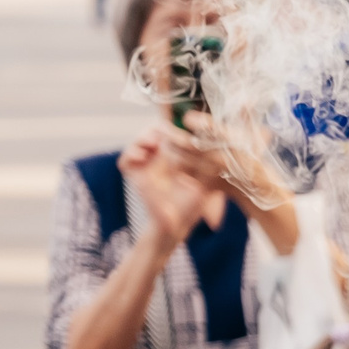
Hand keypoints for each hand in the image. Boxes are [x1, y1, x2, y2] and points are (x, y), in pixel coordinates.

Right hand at [119, 126, 209, 242]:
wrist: (178, 223)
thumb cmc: (194, 202)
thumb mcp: (206, 180)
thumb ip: (211, 165)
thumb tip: (223, 150)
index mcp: (173, 154)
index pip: (168, 131)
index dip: (171, 125)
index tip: (178, 127)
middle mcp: (157, 157)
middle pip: (151, 131)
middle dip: (155, 128)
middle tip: (163, 131)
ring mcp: (145, 165)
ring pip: (137, 141)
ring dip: (142, 137)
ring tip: (151, 142)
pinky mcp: (135, 176)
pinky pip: (125, 161)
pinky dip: (130, 154)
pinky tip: (141, 156)